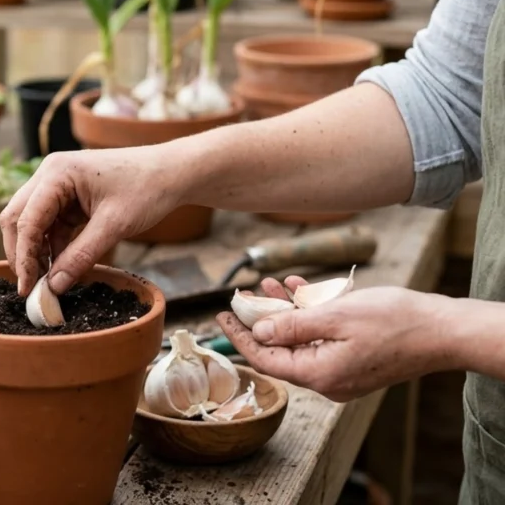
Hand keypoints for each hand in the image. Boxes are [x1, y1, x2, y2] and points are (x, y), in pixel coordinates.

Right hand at [0, 146, 185, 295]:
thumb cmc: (147, 189)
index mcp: (57, 173)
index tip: (27, 287)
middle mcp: (50, 174)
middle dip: (21, 253)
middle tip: (30, 286)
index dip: (24, 256)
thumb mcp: (114, 226)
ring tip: (46, 282)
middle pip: (17, 217)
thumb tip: (55, 286)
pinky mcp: (67, 197)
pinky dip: (51, 246)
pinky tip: (59, 267)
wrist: (172, 173)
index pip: (26, 219)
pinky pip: (49, 224)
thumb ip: (81, 256)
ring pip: (30, 222)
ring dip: (35, 252)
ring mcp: (57, 184)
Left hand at [217, 276, 452, 401]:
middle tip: (242, 295)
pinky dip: (308, 314)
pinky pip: (322, 337)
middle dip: (260, 318)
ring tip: (267, 283)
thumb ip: (291, 325)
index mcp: (319, 375)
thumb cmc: (394, 321)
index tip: (221, 315)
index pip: (265, 359)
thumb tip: (257, 331)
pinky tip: (298, 288)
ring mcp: (342, 371)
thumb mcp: (334, 317)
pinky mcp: (354, 359)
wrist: (443, 330)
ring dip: (283, 310)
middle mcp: (327, 379)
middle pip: (280, 349)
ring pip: (300, 339)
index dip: (239, 336)